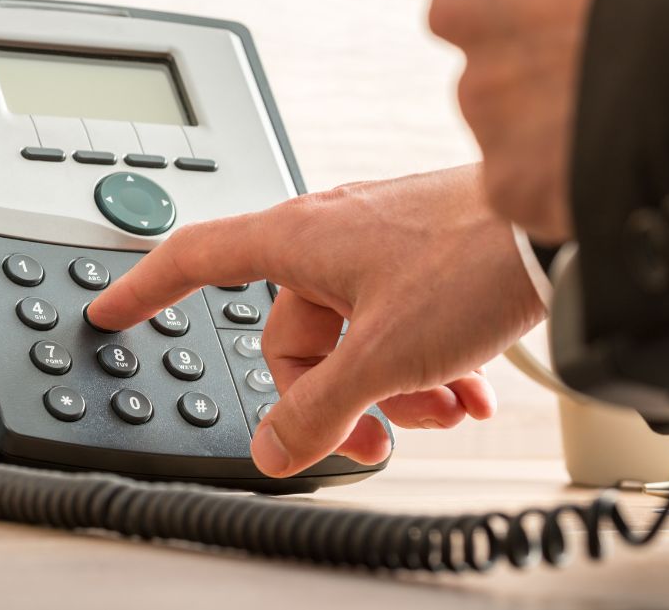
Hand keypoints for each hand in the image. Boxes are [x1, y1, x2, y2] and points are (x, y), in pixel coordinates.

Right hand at [87, 164, 545, 477]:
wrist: (557, 221)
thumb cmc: (470, 261)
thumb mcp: (385, 354)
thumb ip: (319, 408)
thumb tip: (274, 448)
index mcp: (296, 240)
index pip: (194, 257)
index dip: (144, 288)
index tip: (112, 310)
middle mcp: (326, 233)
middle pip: (289, 331)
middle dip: (330, 395)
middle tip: (374, 438)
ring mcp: (371, 242)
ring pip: (347, 331)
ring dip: (387, 384)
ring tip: (439, 408)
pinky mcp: (411, 252)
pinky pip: (388, 315)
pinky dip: (415, 359)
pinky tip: (460, 387)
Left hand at [429, 0, 668, 241]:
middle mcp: (461, 5)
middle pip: (481, 31)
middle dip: (531, 41)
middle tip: (610, 49)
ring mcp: (481, 95)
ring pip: (499, 110)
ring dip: (548, 111)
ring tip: (628, 103)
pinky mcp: (510, 174)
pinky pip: (523, 180)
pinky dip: (562, 178)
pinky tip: (622, 154)